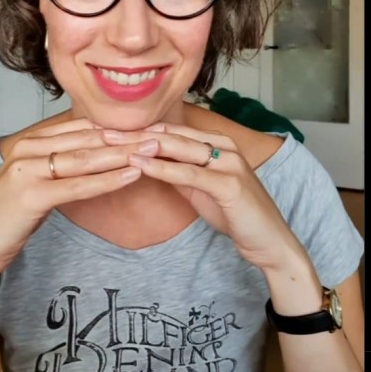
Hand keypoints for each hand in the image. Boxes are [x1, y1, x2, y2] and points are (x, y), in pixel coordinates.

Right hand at [0, 118, 145, 285]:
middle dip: (126, 137)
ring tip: (154, 148)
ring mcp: (27, 169)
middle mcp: (27, 148)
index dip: (115, 127)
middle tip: (161, 133)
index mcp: (29, 142)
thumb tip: (94, 154)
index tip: (146, 127)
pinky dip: (108, 179)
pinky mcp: (31, 194)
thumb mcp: (34, 182)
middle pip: (87, 139)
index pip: (80, 128)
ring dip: (124, 153)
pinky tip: (132, 173)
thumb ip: (58, 164)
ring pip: (86, 158)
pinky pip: (79, 185)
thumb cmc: (9, 216)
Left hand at [103, 123, 304, 272]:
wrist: (269, 241)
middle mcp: (223, 145)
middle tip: (102, 130)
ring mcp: (229, 162)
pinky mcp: (230, 183)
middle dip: (134, 132)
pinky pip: (189, 172)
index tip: (109, 129)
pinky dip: (163, 167)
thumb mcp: (200, 188)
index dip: (139, 129)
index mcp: (216, 142)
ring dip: (143, 144)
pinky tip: (140, 164)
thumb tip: (147, 160)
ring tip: (113, 143)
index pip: (170, 129)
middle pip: (170, 133)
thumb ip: (177, 171)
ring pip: (179, 147)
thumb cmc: (235, 213)